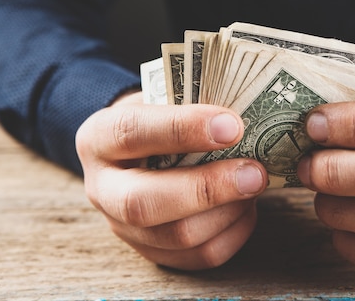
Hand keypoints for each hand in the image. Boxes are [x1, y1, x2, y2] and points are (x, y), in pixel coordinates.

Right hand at [75, 91, 267, 269]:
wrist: (144, 149)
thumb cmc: (163, 117)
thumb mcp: (165, 99)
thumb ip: (194, 106)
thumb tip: (246, 120)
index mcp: (99, 138)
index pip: (131, 132)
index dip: (182, 129)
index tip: (232, 126)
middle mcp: (102, 189)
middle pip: (144, 203)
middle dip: (207, 189)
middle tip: (254, 172)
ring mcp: (124, 228)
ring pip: (178, 236)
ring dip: (229, 211)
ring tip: (255, 182)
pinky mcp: (154, 253)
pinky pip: (200, 256)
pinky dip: (234, 232)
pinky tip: (247, 206)